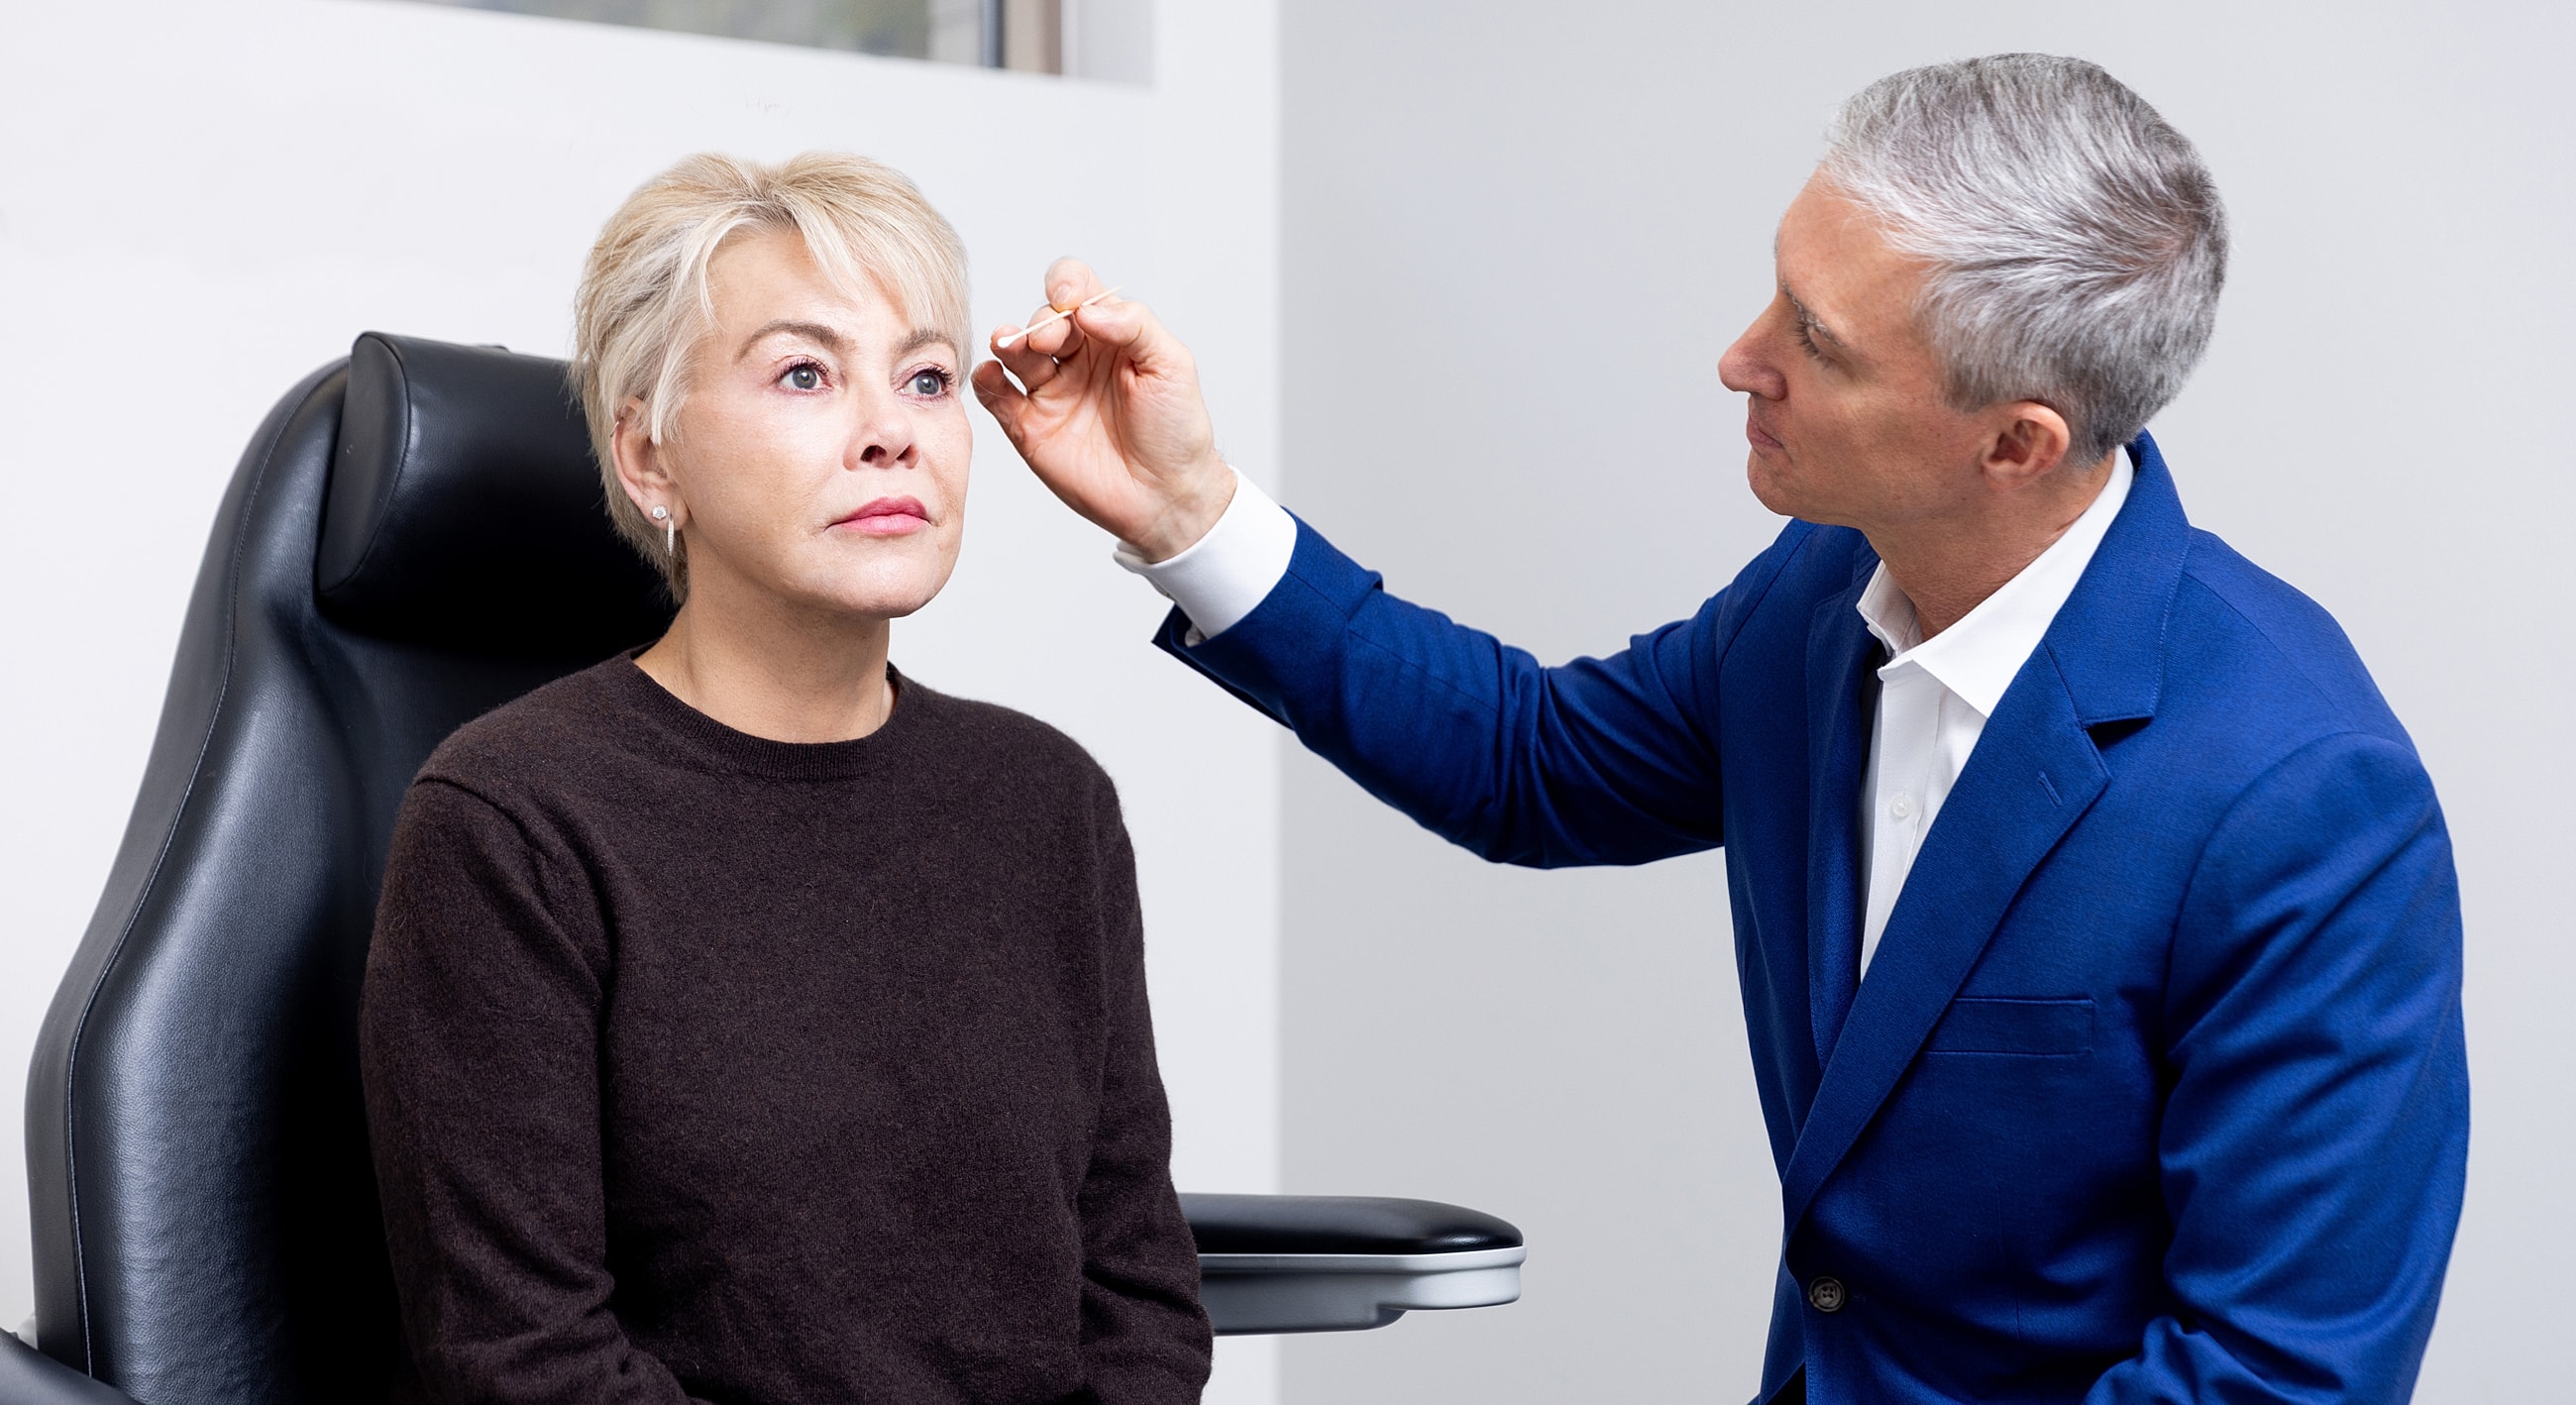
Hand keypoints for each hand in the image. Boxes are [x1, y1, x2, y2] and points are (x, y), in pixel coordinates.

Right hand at [972, 258, 1236, 561]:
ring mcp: (1051, 391)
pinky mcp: (1030, 427)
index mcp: (1111, 335)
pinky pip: (996, 396)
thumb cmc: (1177, 430)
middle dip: (1043, 322)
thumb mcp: (1172, 365)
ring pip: (1014, 351)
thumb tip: (1088, 309)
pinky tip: (993, 375)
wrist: (1167, 497)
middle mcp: (1076, 358)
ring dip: (1008, 340)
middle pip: (1042, 318)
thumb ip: (1135, 325)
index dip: (1066, 285)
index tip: (1071, 302)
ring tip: (1010, 345)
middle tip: (1052, 342)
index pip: (1076, 289)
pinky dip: (986, 380)